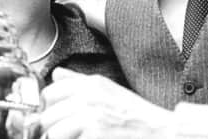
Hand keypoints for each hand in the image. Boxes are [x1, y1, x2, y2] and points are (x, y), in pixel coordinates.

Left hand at [39, 68, 172, 138]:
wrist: (160, 131)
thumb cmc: (136, 116)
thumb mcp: (109, 92)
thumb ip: (79, 82)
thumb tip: (56, 74)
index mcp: (91, 84)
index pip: (49, 94)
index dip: (50, 110)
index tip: (59, 120)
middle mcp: (88, 95)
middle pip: (46, 115)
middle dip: (53, 129)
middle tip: (70, 135)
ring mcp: (90, 114)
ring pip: (51, 132)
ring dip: (60, 138)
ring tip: (78, 138)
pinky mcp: (93, 132)